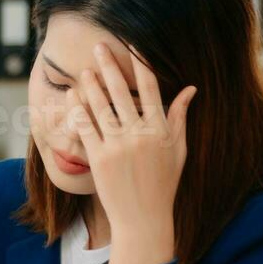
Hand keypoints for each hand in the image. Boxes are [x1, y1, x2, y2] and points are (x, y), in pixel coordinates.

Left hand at [66, 42, 195, 240]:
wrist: (143, 218)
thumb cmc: (163, 184)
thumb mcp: (179, 150)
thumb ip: (180, 118)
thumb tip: (190, 89)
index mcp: (161, 130)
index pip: (152, 89)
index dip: (141, 64)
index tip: (132, 44)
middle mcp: (141, 135)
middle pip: (123, 92)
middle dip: (110, 66)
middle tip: (100, 47)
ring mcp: (118, 146)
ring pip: (101, 107)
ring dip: (91, 85)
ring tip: (85, 69)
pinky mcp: (99, 158)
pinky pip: (86, 128)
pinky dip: (78, 110)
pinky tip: (73, 96)